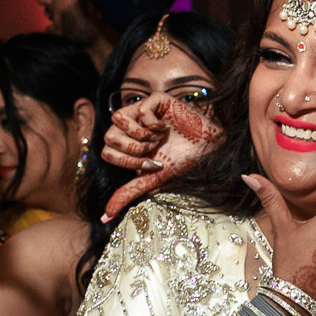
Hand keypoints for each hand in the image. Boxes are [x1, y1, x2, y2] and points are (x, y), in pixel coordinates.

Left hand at [100, 93, 220, 222]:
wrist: (210, 151)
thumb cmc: (184, 163)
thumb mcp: (153, 180)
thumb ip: (129, 192)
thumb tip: (105, 216)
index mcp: (129, 144)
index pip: (107, 151)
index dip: (126, 161)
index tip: (150, 164)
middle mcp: (133, 127)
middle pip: (108, 136)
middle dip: (131, 150)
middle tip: (152, 152)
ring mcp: (143, 112)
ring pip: (116, 118)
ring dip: (138, 135)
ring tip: (157, 139)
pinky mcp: (156, 100)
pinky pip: (140, 108)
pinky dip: (153, 124)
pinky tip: (166, 128)